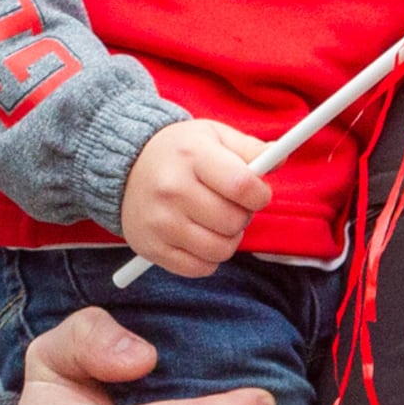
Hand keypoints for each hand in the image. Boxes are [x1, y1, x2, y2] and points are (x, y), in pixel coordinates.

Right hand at [117, 118, 267, 277]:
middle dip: (243, 216)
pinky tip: (200, 237)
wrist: (123, 166)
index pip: (242, 185)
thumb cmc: (179, 151)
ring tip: (216, 222)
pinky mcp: (151, 248)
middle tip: (232, 205)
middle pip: (233, 221)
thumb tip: (280, 159)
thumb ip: (249, 148)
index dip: (260, 194)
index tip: (257, 193)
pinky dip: (208, 258)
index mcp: (192, 157)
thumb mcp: (213, 136)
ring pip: (220, 249)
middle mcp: (172, 190)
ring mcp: (160, 222)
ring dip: (228, 239)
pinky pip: (199, 268)